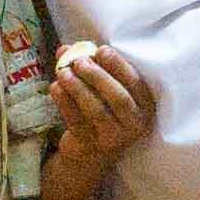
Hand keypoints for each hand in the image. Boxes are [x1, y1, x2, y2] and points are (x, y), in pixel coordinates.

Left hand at [53, 41, 157, 166]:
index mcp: (144, 105)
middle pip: (118, 98)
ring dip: (78, 88)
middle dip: (97, 76)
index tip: (101, 50)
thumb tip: (65, 48)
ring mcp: (113, 138)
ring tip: (63, 72)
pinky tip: (55, 88)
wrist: (90, 151)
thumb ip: (89, 65)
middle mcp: (134, 124)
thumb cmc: (101, 109)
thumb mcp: (102, 88)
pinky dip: (65, 102)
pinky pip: (77, 121)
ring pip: (97, 111)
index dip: (118, 65)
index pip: (135, 83)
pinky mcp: (91, 146)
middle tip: (78, 61)